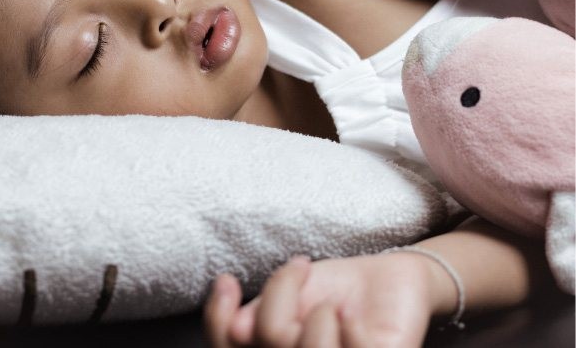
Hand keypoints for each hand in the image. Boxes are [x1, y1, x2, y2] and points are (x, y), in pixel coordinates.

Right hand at [205, 253, 437, 347]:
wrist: (390, 277)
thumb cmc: (334, 290)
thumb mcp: (285, 296)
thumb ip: (255, 317)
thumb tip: (237, 327)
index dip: (217, 319)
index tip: (227, 281)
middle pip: (266, 337)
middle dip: (280, 294)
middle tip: (302, 269)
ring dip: (318, 314)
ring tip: (334, 307)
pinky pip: (352, 347)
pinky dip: (350, 325)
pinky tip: (355, 321)